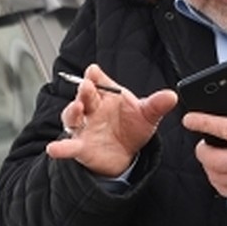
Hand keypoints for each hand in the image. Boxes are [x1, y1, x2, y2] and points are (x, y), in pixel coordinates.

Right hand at [46, 64, 177, 177]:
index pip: (98, 80)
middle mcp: (92, 108)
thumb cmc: (131, 127)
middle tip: (87, 85)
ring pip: (72, 116)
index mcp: (106, 95)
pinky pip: (69, 146)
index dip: (95, 75)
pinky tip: (54, 149)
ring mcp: (84, 127)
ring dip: (72, 111)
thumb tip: (172, 96)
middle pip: (84, 95)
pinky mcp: (81, 147)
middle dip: (84, 90)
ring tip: (76, 108)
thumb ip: (156, 105)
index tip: (94, 71)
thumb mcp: (147, 115)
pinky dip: (61, 147)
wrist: (127, 154)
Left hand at [186, 80, 226, 206]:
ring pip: (215, 175)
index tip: (189, 118)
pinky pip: (223, 190)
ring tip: (213, 155)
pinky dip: (217, 179)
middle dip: (202, 149)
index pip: (226, 129)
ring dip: (209, 164)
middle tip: (203, 142)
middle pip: (214, 158)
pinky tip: (222, 170)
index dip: (204, 122)